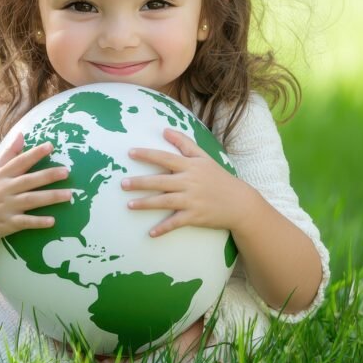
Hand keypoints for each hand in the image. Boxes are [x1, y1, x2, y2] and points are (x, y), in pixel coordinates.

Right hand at [0, 132, 72, 245]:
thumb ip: (9, 154)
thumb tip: (21, 134)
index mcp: (2, 175)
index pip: (20, 161)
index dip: (35, 153)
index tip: (50, 146)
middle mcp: (5, 189)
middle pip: (29, 180)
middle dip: (48, 175)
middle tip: (67, 172)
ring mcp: (6, 207)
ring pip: (31, 200)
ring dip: (50, 197)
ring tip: (69, 195)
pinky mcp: (8, 224)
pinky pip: (25, 222)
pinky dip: (38, 222)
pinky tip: (52, 221)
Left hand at [123, 128, 256, 236]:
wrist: (239, 202)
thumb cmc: (219, 178)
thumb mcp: (204, 158)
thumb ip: (185, 143)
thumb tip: (165, 130)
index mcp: (191, 166)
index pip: (165, 158)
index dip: (148, 155)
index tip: (131, 153)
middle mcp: (190, 182)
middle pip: (161, 181)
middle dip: (141, 182)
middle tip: (123, 183)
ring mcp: (192, 200)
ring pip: (164, 202)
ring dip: (146, 204)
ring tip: (129, 205)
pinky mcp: (195, 216)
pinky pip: (176, 222)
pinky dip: (163, 228)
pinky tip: (151, 233)